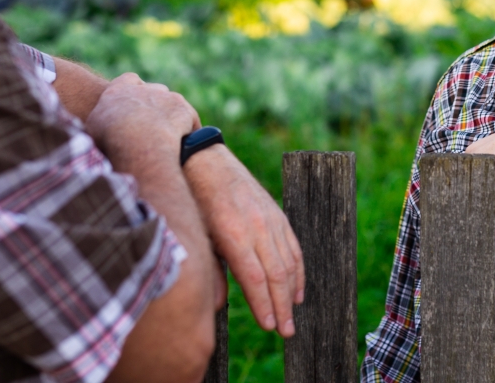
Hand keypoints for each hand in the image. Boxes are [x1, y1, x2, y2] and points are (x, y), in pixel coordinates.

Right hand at [85, 74, 200, 167]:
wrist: (135, 141)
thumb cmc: (107, 140)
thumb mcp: (90, 130)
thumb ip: (96, 125)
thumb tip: (91, 133)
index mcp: (117, 91)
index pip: (129, 80)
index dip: (135, 91)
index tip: (136, 104)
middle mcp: (144, 89)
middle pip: (155, 91)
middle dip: (157, 106)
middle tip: (155, 126)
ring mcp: (166, 97)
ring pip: (173, 103)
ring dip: (173, 117)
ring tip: (172, 136)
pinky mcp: (183, 109)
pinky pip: (190, 118)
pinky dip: (189, 128)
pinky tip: (188, 142)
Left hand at [184, 145, 304, 337]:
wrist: (206, 162)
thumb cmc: (195, 202)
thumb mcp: (196, 236)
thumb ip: (210, 271)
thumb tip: (219, 305)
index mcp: (233, 235)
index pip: (255, 279)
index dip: (264, 305)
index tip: (269, 326)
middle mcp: (257, 227)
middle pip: (276, 274)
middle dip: (283, 306)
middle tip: (286, 331)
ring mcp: (271, 220)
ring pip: (289, 262)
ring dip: (293, 292)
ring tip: (293, 316)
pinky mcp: (278, 215)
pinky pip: (294, 246)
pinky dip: (299, 270)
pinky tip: (298, 289)